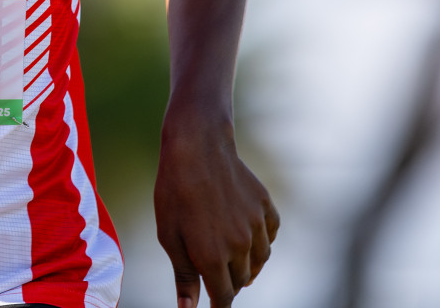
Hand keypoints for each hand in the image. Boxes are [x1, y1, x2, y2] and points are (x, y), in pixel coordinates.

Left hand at [154, 114, 278, 307]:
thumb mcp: (169, 236)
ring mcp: (257, 226)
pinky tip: (247, 235)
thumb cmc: (174, 193)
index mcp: (214, 258)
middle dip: (228, 282)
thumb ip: (184, 276)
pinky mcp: (266, 208)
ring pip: (259, 261)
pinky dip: (260, 242)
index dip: (217, 304)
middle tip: (212, 271)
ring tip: (232, 259)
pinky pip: (269, 236)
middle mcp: (241, 246)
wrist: (197, 148)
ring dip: (246, 265)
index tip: (213, 304)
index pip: (223, 297)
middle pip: (241, 280)